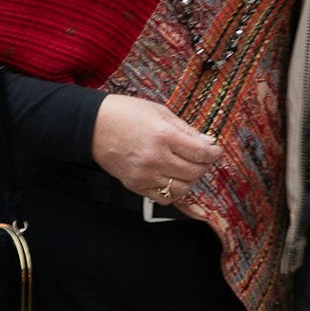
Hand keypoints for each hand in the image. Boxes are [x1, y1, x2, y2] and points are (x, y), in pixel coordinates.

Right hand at [91, 94, 221, 201]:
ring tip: (187, 168)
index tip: (215, 150)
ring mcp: (145, 175)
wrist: (93, 126)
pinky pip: (164, 198)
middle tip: (202, 158)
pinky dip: (174, 192)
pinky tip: (173, 180)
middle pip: (194, 172)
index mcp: (164, 136)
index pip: (200, 153)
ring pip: (182, 189)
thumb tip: (207, 142)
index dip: (214, 153)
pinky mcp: (136, 186)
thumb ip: (185, 129)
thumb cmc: (125, 113)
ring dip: (190, 180)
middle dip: (204, 165)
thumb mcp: (160, 112)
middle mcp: (155, 158)